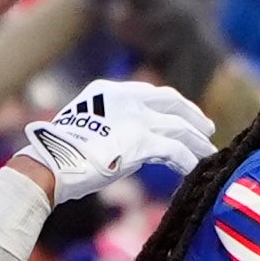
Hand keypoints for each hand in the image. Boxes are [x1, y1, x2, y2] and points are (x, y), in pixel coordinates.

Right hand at [18, 78, 216, 202]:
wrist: (50, 163)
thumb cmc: (60, 154)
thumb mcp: (87, 128)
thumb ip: (110, 127)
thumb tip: (130, 146)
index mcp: (110, 91)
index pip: (152, 94)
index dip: (174, 106)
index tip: (185, 117)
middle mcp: (126, 98)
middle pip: (173, 103)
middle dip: (193, 117)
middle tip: (207, 130)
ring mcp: (135, 119)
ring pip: (179, 128)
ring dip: (197, 142)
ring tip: (209, 154)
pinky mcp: (141, 142)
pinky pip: (175, 151)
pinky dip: (188, 160)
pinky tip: (195, 169)